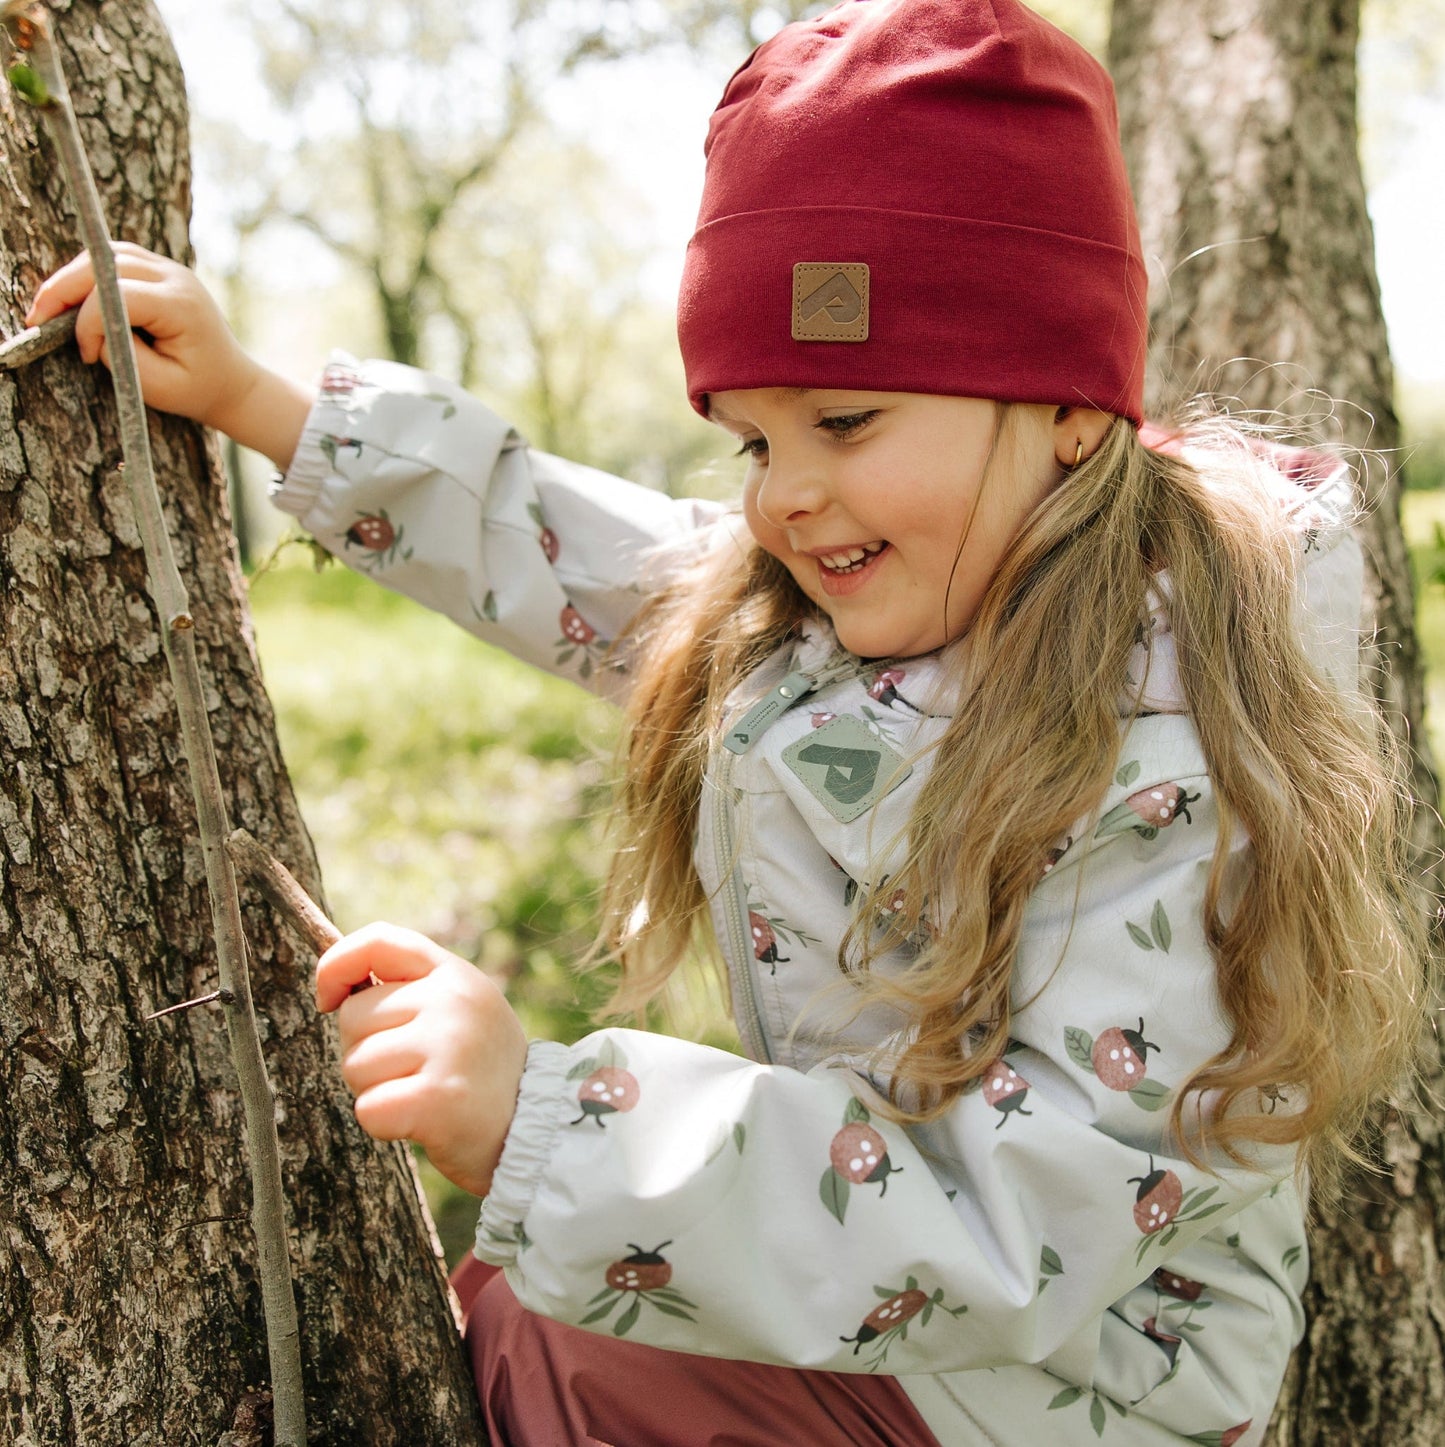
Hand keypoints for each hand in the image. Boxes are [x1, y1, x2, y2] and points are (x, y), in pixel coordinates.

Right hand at [26, 241, 312, 469]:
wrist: (232, 383)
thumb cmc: (198, 389)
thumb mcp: (159, 386)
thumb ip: (122, 356)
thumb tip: (90, 330)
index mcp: (182, 306)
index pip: (120, 295)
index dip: (89, 321)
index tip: (85, 355)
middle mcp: (177, 278)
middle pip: (108, 263)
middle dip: (65, 288)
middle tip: (38, 318)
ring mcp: (170, 269)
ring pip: (108, 254)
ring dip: (73, 277)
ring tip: (49, 308)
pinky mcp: (160, 271)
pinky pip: (116, 259)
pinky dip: (89, 275)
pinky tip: (72, 299)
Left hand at [316, 922, 528, 1198]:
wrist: (535, 1128)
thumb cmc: (480, 1068)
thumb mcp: (460, 1008)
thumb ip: (411, 987)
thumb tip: (336, 986)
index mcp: (454, 974)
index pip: (378, 942)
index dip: (335, 966)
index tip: (328, 1000)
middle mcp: (452, 1001)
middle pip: (352, 1016)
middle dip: (364, 1049)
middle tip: (412, 1069)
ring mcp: (446, 1047)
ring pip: (355, 1065)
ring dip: (375, 1090)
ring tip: (422, 1093)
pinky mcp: (435, 1098)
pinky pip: (368, 1108)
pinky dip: (384, 1124)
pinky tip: (422, 1123)